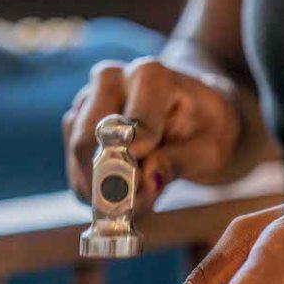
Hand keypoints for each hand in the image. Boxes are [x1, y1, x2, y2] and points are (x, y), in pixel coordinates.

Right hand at [63, 58, 241, 212]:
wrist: (196, 112)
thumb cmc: (207, 127)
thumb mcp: (209, 148)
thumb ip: (179, 162)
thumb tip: (148, 179)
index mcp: (150, 75)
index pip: (130, 120)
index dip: (133, 157)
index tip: (144, 183)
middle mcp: (111, 79)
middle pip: (88, 138)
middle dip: (109, 181)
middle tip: (135, 208)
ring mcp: (88, 98)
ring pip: (77, 155)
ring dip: (101, 189)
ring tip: (136, 203)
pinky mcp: (76, 121)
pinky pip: (74, 164)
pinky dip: (94, 188)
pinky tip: (121, 194)